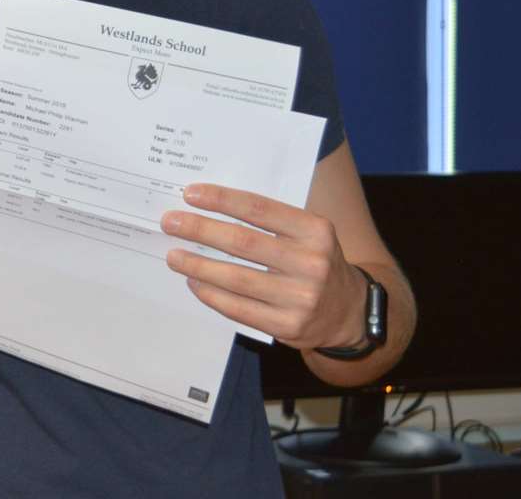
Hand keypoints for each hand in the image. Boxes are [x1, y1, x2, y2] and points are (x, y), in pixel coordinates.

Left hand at [161, 182, 364, 348]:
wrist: (350, 312)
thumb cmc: (315, 262)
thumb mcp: (308, 234)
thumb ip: (271, 221)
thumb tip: (210, 207)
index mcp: (315, 231)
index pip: (259, 209)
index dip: (222, 200)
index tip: (190, 194)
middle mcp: (312, 263)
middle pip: (243, 242)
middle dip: (200, 230)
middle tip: (170, 222)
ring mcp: (301, 298)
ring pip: (236, 278)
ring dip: (198, 265)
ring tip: (174, 256)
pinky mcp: (289, 326)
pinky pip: (238, 308)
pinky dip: (211, 294)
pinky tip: (194, 282)